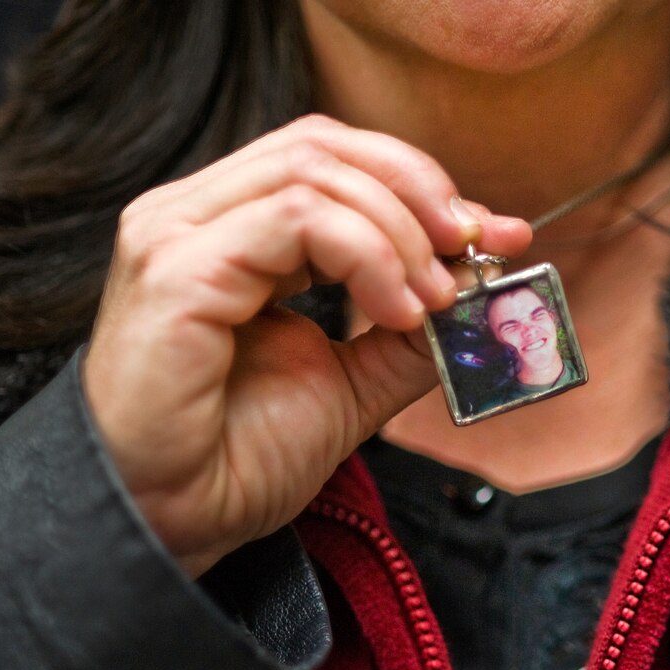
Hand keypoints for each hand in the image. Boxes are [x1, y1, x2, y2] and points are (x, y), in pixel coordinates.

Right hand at [83, 115, 531, 576]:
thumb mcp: (356, 379)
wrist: (180, 522)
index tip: (493, 233)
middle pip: (325, 146)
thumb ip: (411, 328)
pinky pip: (297, 221)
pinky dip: (368, 255)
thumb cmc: (243, 454)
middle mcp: (196, 215)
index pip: (332, 158)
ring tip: (432, 301)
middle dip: (419, 194)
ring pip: (315, 173)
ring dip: (401, 232)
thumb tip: (480, 286)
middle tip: (474, 253)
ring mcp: (177, 234)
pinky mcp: (177, 270)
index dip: (419, 183)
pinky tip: (397, 309)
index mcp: (232, 228)